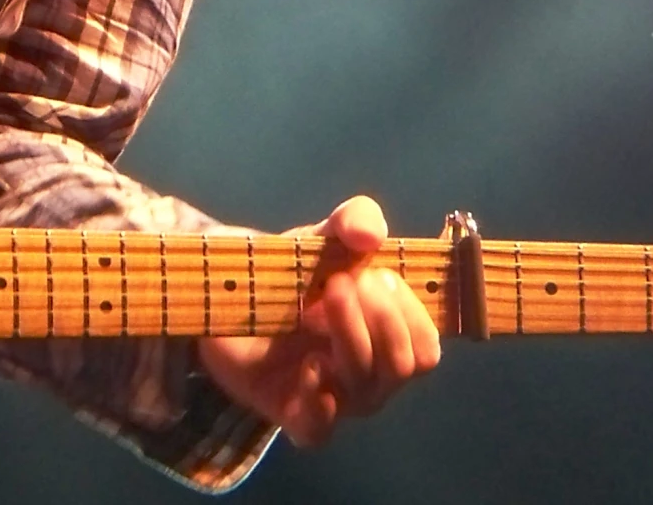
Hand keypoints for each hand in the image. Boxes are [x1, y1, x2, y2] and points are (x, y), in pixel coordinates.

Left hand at [195, 195, 440, 446]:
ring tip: (313, 307)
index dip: (408, 314)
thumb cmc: (292, 273)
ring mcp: (333, 397)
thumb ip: (352, 221)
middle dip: (377, 318)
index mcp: (387, 337)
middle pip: (402, 367)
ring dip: (347, 340)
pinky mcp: (291, 412)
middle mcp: (369, 374)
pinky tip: (305, 365)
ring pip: (366, 392)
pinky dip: (318, 402)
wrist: (226, 295)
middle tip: (338, 283)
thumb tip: (371, 233)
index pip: (426, 348)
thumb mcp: (321, 237)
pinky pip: (319, 431)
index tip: (375, 275)